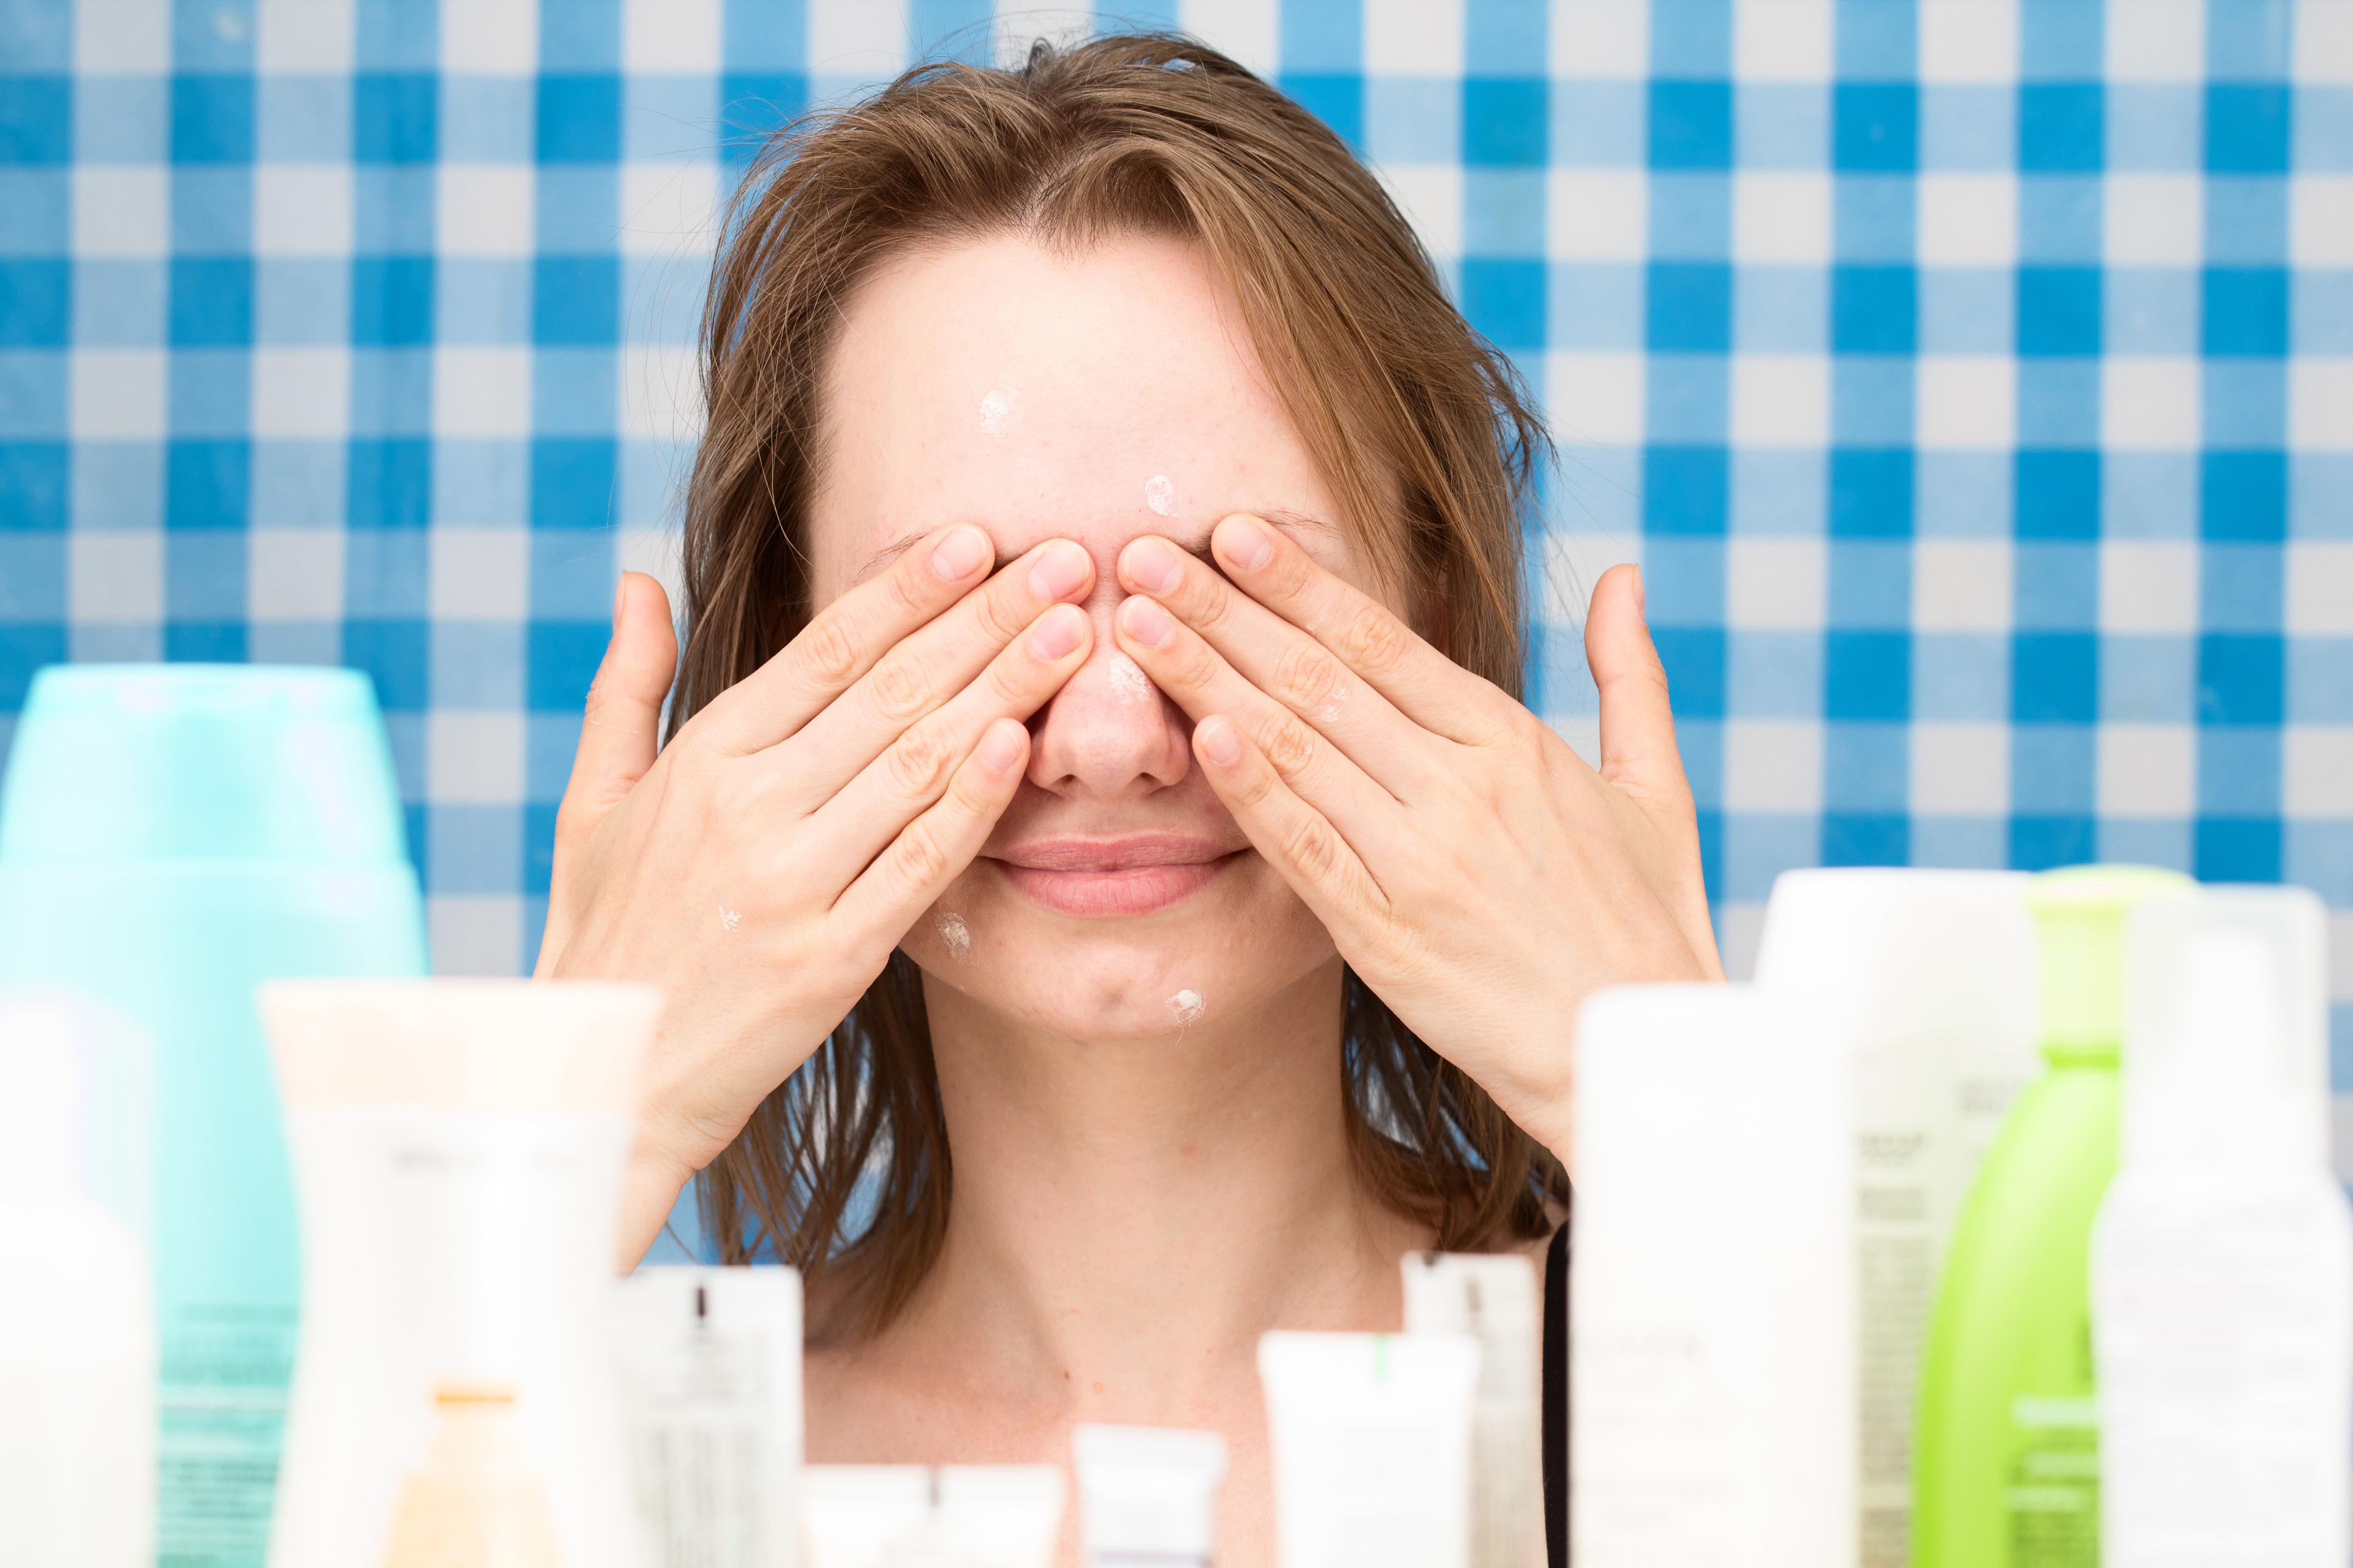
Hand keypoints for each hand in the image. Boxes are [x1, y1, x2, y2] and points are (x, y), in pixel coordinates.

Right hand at [537, 527, 1097, 1260]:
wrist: (601, 1077)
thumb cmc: (603, 931)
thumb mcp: (589, 799)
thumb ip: (626, 685)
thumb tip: (638, 579)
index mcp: (702, 759)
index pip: (824, 651)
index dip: (908, 589)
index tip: (979, 537)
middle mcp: (749, 809)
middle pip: (891, 692)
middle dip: (988, 618)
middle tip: (1069, 559)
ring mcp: (792, 884)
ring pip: (918, 764)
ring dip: (1005, 688)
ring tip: (1075, 631)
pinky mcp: (831, 959)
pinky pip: (919, 866)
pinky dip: (972, 802)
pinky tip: (1023, 744)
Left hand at [1110, 515, 1719, 1161]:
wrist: (1639, 1054)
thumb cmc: (1647, 923)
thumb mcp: (1655, 789)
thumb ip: (1628, 675)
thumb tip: (1623, 576)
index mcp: (1512, 743)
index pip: (1383, 641)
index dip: (1301, 582)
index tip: (1232, 532)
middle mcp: (1461, 790)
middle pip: (1320, 681)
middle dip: (1224, 611)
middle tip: (1145, 555)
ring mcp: (1420, 865)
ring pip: (1297, 752)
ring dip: (1209, 681)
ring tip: (1137, 627)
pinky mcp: (1389, 940)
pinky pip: (1307, 853)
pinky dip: (1253, 794)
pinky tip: (1201, 737)